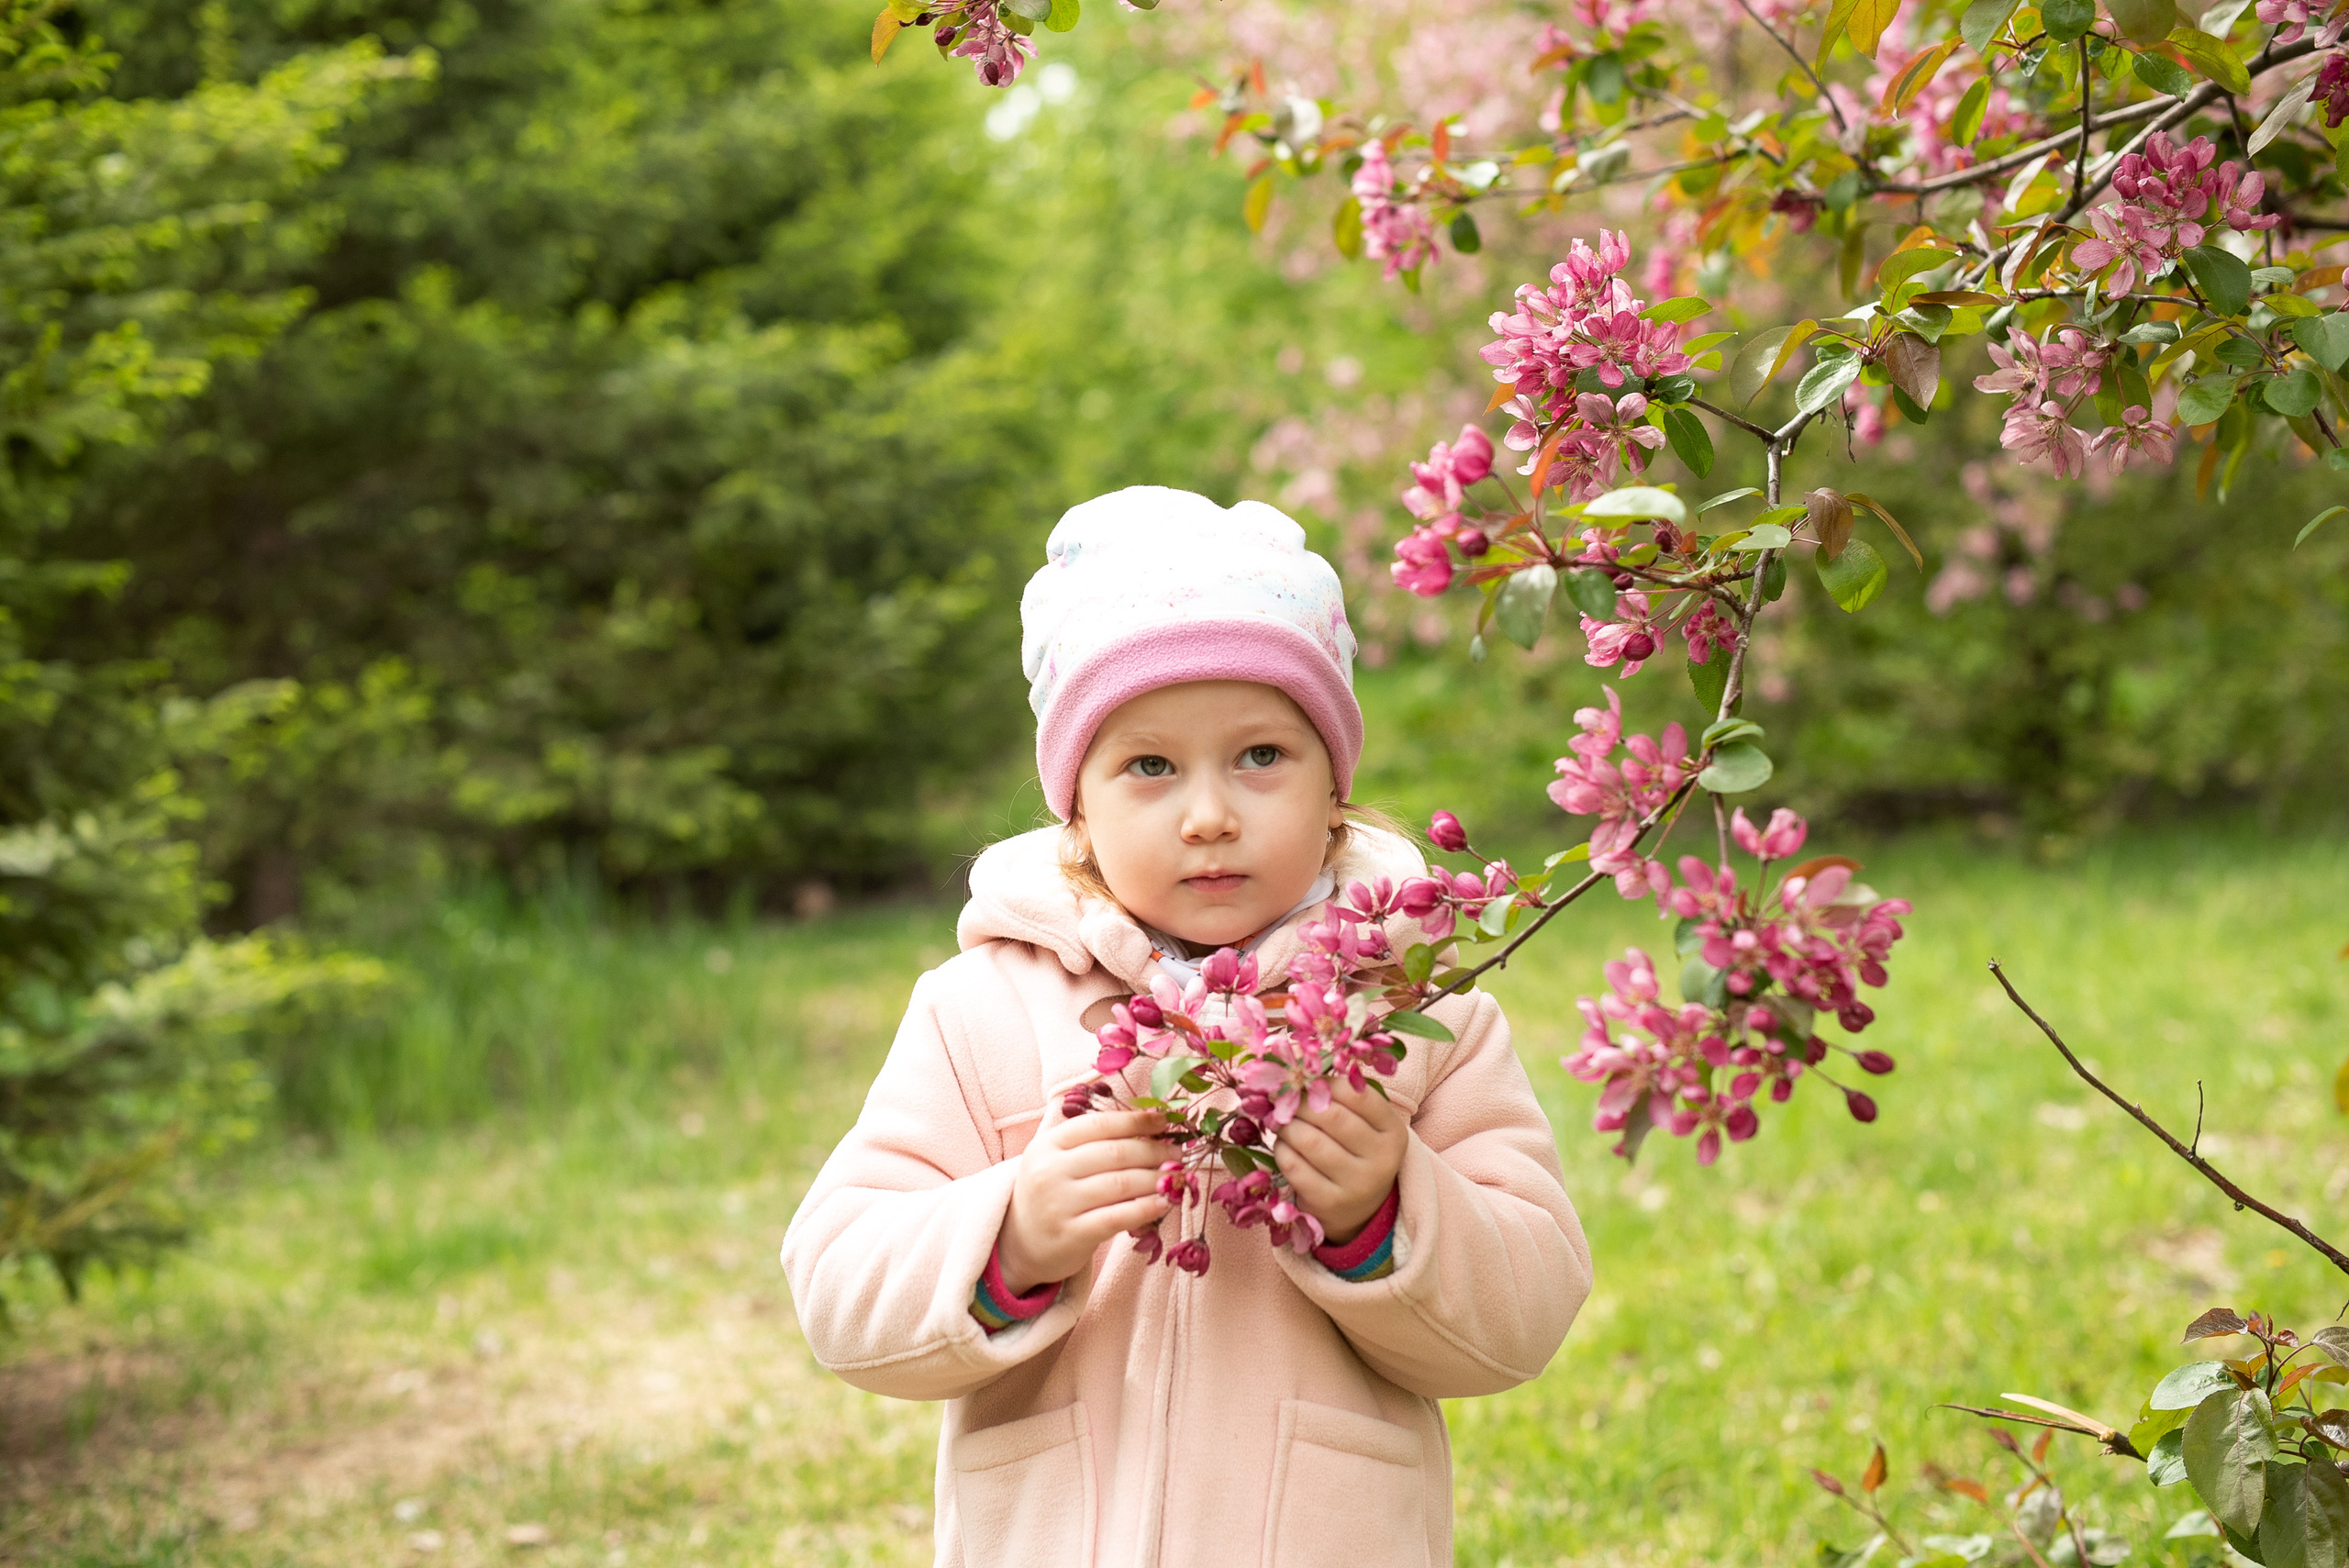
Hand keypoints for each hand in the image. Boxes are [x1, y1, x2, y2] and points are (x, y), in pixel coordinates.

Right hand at [997, 1105, 1170, 1294]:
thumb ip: (1092, 1142)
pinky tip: (1164, 1203)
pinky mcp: (1071, 1235)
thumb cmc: (1051, 1194)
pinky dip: (1146, 1208)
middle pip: (1114, 1153)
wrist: (1018, 1244)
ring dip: (1156, 1179)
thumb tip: (1150, 1123)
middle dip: (1153, 1151)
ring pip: (1120, 1184)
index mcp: (1048, 1145)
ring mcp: (1059, 1204)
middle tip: (1178, 1153)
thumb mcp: (1057, 1160)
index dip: (1135, 1120)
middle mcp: (1050, 1171)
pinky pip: (1118, 1217)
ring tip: (1177, 1176)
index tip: (1164, 1120)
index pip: (1099, 1125)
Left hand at [1273, 1078, 1407, 1245]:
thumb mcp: (1366, 1127)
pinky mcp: (1329, 1203)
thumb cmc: (1357, 1154)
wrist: (1360, 1210)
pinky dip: (1282, 1150)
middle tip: (1284, 1098)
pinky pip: (1295, 1167)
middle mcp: (1381, 1160)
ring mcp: (1356, 1184)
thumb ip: (1345, 1100)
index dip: (1327, 1082)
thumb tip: (1303, 1073)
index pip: (1359, 1095)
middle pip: (1332, 1117)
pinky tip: (1284, 1145)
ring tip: (1281, 1121)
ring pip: (1310, 1141)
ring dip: (1287, 1126)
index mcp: (1393, 1133)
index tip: (1309, 1080)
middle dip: (1301, 1103)